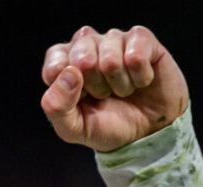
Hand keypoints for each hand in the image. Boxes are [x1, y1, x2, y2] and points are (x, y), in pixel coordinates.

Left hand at [40, 26, 188, 151]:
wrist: (148, 132)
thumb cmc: (108, 125)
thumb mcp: (74, 129)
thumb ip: (57, 107)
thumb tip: (69, 74)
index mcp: (63, 62)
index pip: (54, 65)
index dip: (69, 90)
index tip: (81, 100)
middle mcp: (86, 44)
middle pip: (82, 60)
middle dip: (96, 88)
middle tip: (105, 95)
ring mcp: (113, 38)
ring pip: (110, 60)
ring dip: (120, 85)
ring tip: (124, 90)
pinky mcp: (141, 38)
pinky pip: (136, 56)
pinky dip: (140, 78)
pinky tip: (140, 81)